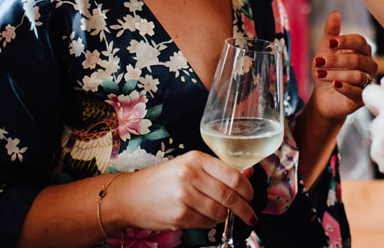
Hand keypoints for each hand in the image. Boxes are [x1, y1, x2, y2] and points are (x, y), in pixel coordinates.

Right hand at [111, 152, 256, 232]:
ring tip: (221, 215)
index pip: (233, 174)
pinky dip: (210, 223)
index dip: (248, 189)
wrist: (131, 196)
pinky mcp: (180, 216)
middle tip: (250, 216)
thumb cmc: (162, 180)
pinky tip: (204, 218)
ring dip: (225, 217)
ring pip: (220, 212)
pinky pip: (206, 223)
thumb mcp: (189, 166)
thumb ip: (218, 170)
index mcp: (196, 159)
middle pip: (230, 196)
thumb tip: (248, 173)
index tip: (252, 196)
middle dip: (245, 209)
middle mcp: (190, 175)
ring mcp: (185, 197)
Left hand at [309, 10, 376, 120]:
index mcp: (362, 50)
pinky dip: (345, 88)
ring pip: (358, 76)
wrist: (322, 96)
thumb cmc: (326, 70)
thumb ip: (330, 33)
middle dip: (337, 60)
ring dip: (337, 74)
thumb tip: (335, 13)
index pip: (360, 41)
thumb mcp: (324, 51)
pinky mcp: (363, 98)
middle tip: (319, 62)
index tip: (330, 43)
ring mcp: (367, 81)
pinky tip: (335, 85)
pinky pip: (358, 92)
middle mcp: (368, 65)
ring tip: (321, 74)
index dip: (346, 41)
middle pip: (358, 59)